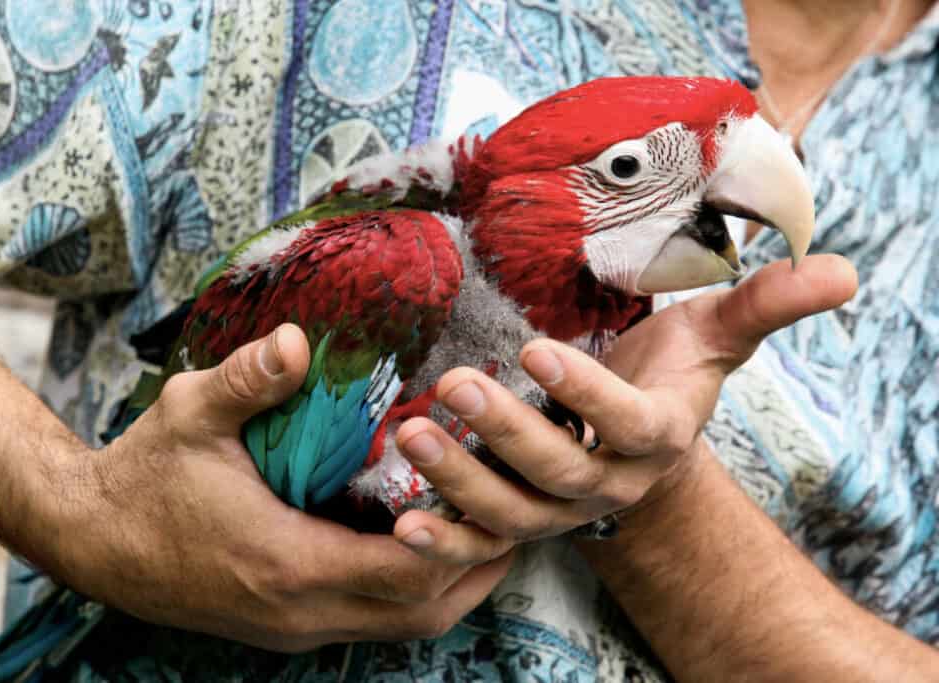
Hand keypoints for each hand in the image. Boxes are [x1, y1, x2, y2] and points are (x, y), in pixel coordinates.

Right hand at [46, 324, 513, 651]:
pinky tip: (425, 546)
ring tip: (488, 530)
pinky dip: (413, 592)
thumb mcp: (189, 413)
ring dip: (453, 584)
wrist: (93, 539)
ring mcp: (294, 626)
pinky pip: (373, 622)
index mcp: (288, 561)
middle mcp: (301, 610)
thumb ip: (247, 378)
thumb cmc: (145, 475)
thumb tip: (299, 340)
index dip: (463, 537)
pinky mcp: (287, 625)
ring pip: (403, 626)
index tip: (500, 491)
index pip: (406, 570)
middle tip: (516, 510)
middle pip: (423, 610)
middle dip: (479, 567)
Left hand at [391, 255, 857, 561]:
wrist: (630, 430)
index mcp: (656, 437)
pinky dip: (445, 542)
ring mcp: (558, 510)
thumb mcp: (714, 332)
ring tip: (412, 438)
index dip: (586, 395)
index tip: (536, 348)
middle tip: (456, 387)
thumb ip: (766, 302)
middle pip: (559, 474)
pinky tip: (402, 525)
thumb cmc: (668, 372)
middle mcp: (607, 484)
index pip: (626, 424)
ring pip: (512, 513)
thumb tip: (844, 271)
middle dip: (508, 434)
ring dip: (460, 481)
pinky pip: (483, 545)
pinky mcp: (517, 519)